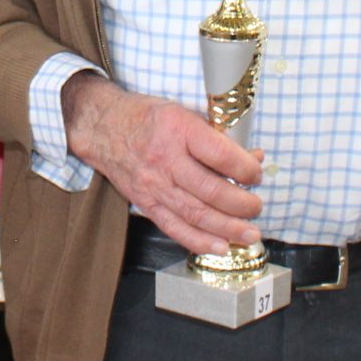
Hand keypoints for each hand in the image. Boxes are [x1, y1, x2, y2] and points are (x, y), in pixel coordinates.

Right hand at [61, 72, 262, 256]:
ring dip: (228, 228)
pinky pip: (174, 228)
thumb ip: (218, 137)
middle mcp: (165, 159)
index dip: (246, 168)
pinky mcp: (146, 203)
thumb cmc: (147, 118)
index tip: (256, 174)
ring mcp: (154, 184)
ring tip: (249, 234)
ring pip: (196, 214)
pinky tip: (220, 246)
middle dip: (242, 205)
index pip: (220, 154)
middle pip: (211, 190)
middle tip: (257, 207)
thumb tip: (251, 157)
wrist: (103, 128)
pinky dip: (199, 241)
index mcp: (178, 129)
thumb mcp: (184, 114)